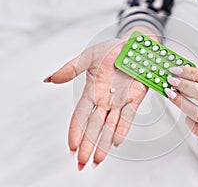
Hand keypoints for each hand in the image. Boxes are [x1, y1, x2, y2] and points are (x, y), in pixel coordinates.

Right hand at [44, 38, 147, 169]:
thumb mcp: (88, 56)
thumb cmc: (111, 50)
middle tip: (82, 163)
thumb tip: (49, 80)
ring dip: (103, 143)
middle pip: (94, 126)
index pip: (80, 115)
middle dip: (88, 145)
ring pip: (110, 126)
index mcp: (92, 92)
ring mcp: (120, 101)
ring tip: (97, 159)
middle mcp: (105, 100)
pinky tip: (116, 142)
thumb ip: (71, 68)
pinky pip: (128, 116)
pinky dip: (122, 128)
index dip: (75, 131)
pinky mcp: (135, 99)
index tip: (71, 147)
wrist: (134, 46)